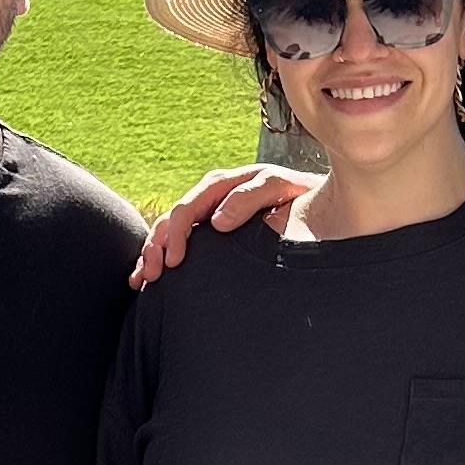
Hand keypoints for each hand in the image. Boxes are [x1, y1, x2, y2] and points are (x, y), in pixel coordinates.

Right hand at [131, 166, 314, 288]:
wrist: (321, 207)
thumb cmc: (301, 197)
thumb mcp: (280, 188)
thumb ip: (250, 198)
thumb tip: (216, 222)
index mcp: (225, 185)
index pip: (189, 206)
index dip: (177, 233)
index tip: (173, 262)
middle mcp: (212, 199)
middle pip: (173, 219)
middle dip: (157, 246)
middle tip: (152, 274)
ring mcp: (210, 215)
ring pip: (170, 231)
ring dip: (152, 253)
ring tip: (143, 279)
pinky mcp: (212, 234)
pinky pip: (179, 242)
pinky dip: (159, 257)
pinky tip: (146, 277)